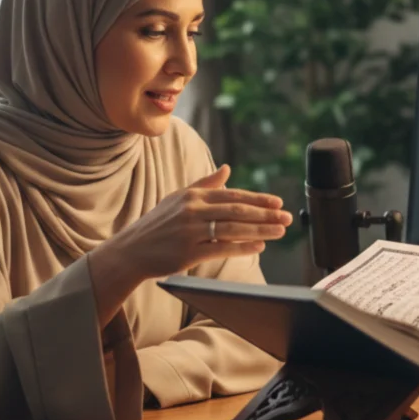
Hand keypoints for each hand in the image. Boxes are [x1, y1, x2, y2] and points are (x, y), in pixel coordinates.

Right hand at [114, 164, 291, 280]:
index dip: (257, 199)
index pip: (232, 195)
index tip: (278, 202)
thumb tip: (228, 168)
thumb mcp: (178, 197)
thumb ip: (206, 183)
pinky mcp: (188, 251)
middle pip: (237, 210)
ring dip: (260, 229)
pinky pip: (221, 248)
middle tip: (287, 217)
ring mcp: (190, 231)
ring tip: (279, 231)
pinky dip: (242, 247)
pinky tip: (259, 246)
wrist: (131, 250)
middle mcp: (192, 210)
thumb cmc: (158, 224)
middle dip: (265, 214)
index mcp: (193, 195)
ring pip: (233, 228)